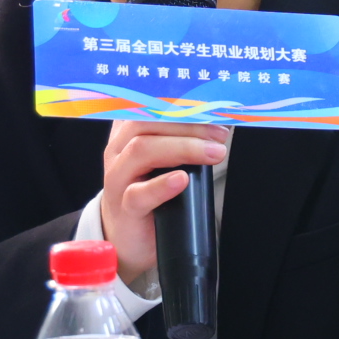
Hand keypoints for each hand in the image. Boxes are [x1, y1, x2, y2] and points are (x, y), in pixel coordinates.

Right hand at [97, 119, 230, 280]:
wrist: (127, 237)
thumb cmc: (149, 193)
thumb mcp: (162, 161)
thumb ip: (178, 141)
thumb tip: (217, 125)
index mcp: (128, 134)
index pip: (149, 106)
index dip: (178, 101)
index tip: (209, 104)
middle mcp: (119, 151)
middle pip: (146, 123)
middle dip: (188, 124)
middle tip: (219, 135)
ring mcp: (118, 179)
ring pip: (142, 150)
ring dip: (183, 147)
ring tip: (213, 153)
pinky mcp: (125, 208)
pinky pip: (138, 193)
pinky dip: (162, 185)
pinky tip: (181, 180)